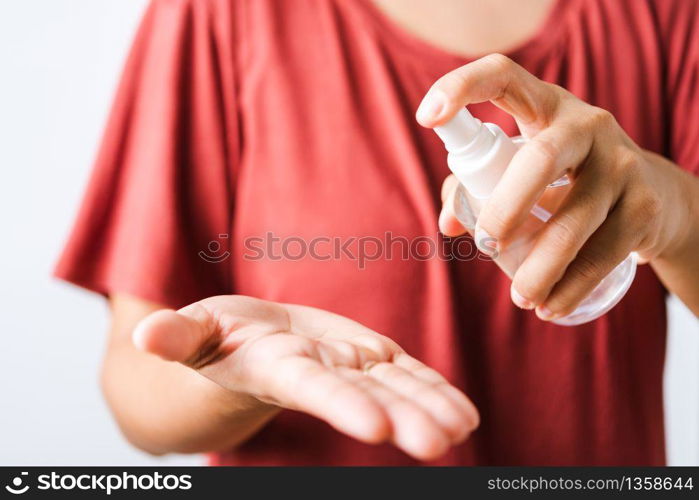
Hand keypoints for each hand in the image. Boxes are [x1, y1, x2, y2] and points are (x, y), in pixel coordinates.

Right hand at [132, 295, 478, 459]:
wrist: (247, 345)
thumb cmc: (213, 340)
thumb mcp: (193, 332)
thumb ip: (178, 335)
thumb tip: (144, 334)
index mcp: (277, 368)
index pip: (312, 387)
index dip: (341, 403)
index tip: (375, 427)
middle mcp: (320, 375)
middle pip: (365, 396)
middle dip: (402, 417)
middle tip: (440, 442)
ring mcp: (347, 367)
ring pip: (394, 387)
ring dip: (429, 407)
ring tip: (463, 428)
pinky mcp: (366, 356)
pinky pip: (404, 373)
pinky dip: (433, 389)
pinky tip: (463, 413)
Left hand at [418, 54, 690, 320]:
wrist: (654, 197)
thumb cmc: (566, 181)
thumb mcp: (524, 169)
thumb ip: (478, 187)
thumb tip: (450, 223)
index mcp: (545, 107)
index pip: (503, 76)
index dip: (461, 87)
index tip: (426, 116)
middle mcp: (586, 125)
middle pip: (540, 159)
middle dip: (506, 208)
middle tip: (486, 245)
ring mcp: (621, 163)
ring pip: (574, 221)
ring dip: (540, 269)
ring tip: (520, 299)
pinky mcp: (644, 205)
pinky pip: (603, 253)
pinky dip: (571, 287)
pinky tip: (551, 307)